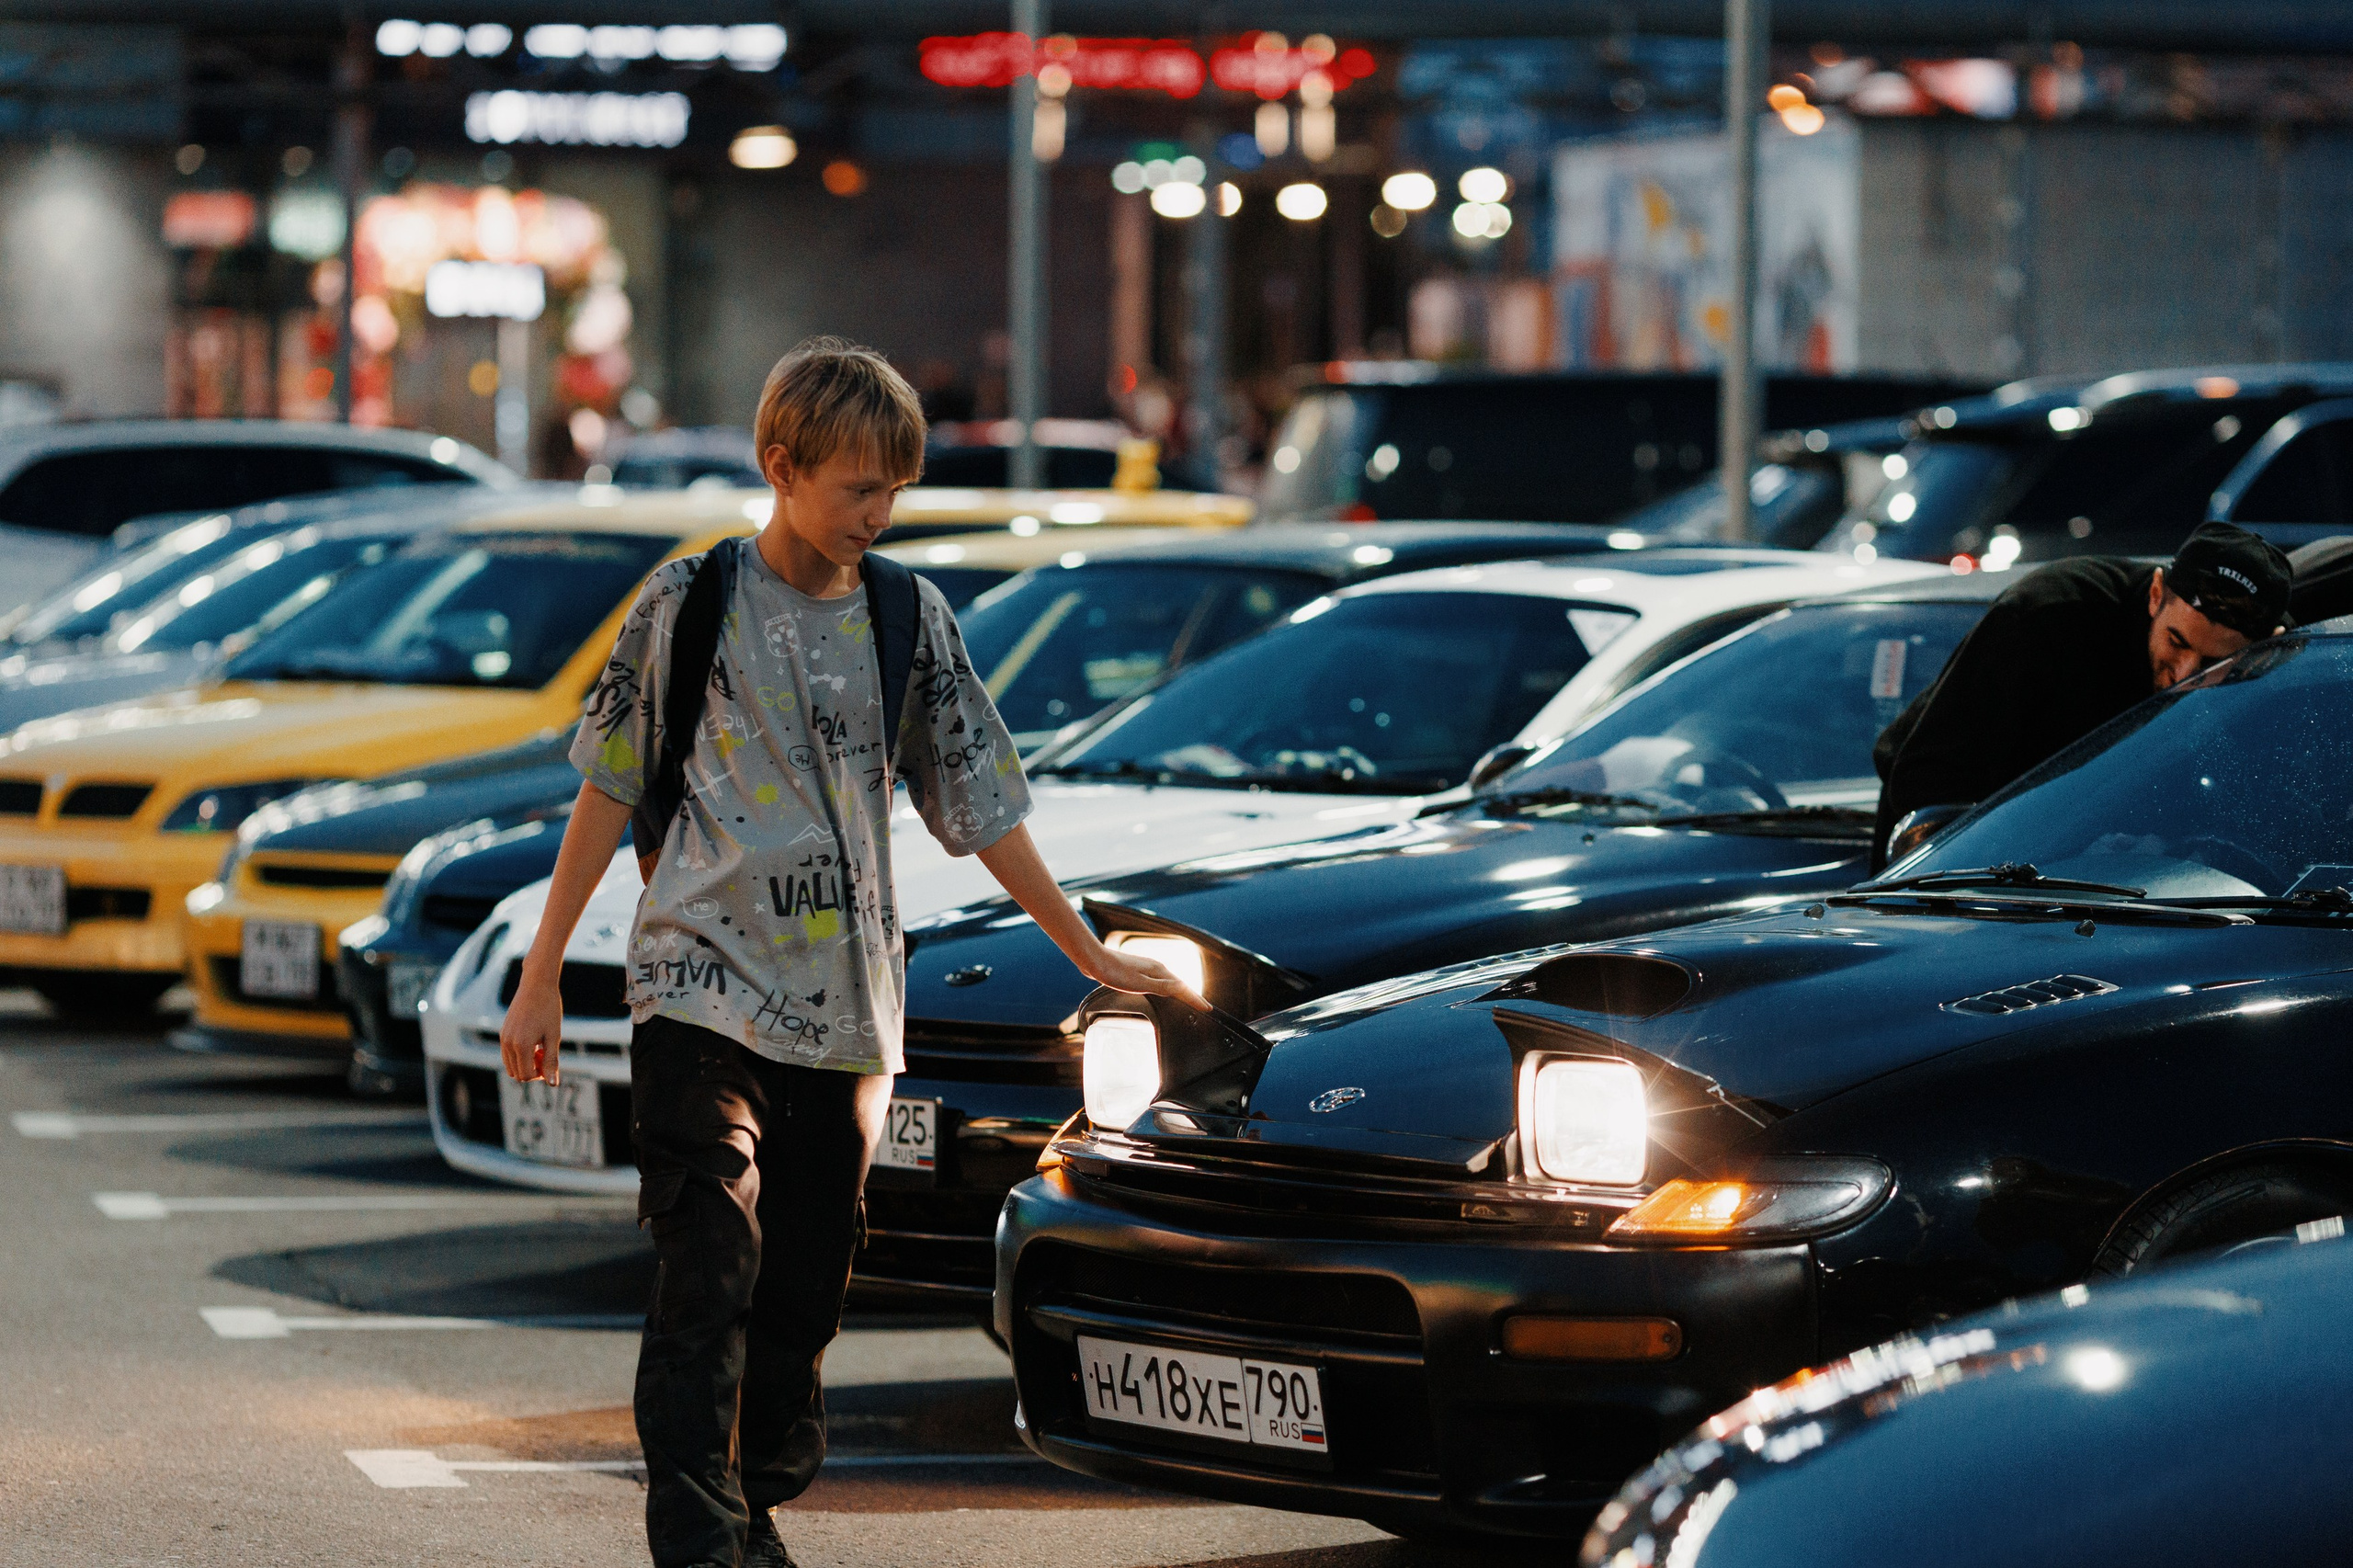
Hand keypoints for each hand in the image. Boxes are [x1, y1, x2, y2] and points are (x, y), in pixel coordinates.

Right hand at [499, 971, 563, 1085]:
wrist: (536, 985)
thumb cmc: (549, 1009)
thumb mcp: (554, 1036)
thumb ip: (552, 1061)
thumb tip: (553, 1084)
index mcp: (521, 1046)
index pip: (526, 1075)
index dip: (540, 1075)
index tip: (551, 1061)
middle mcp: (507, 1044)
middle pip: (517, 1074)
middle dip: (532, 1070)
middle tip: (546, 1054)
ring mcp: (503, 1038)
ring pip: (510, 1066)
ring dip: (525, 1064)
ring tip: (540, 1047)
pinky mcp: (503, 1032)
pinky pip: (507, 1055)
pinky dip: (519, 1055)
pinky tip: (533, 1042)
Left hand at [1084, 944, 1210, 1011]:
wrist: (1094, 959)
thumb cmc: (1113, 972)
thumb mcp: (1139, 983)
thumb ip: (1162, 987)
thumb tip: (1183, 990)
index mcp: (1159, 971)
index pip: (1183, 988)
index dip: (1195, 999)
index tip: (1208, 1008)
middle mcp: (1156, 968)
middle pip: (1179, 984)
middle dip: (1191, 995)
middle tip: (1203, 1007)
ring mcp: (1147, 969)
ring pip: (1169, 982)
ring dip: (1180, 992)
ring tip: (1187, 1000)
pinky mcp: (1137, 972)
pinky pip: (1159, 982)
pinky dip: (1167, 989)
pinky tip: (1162, 992)